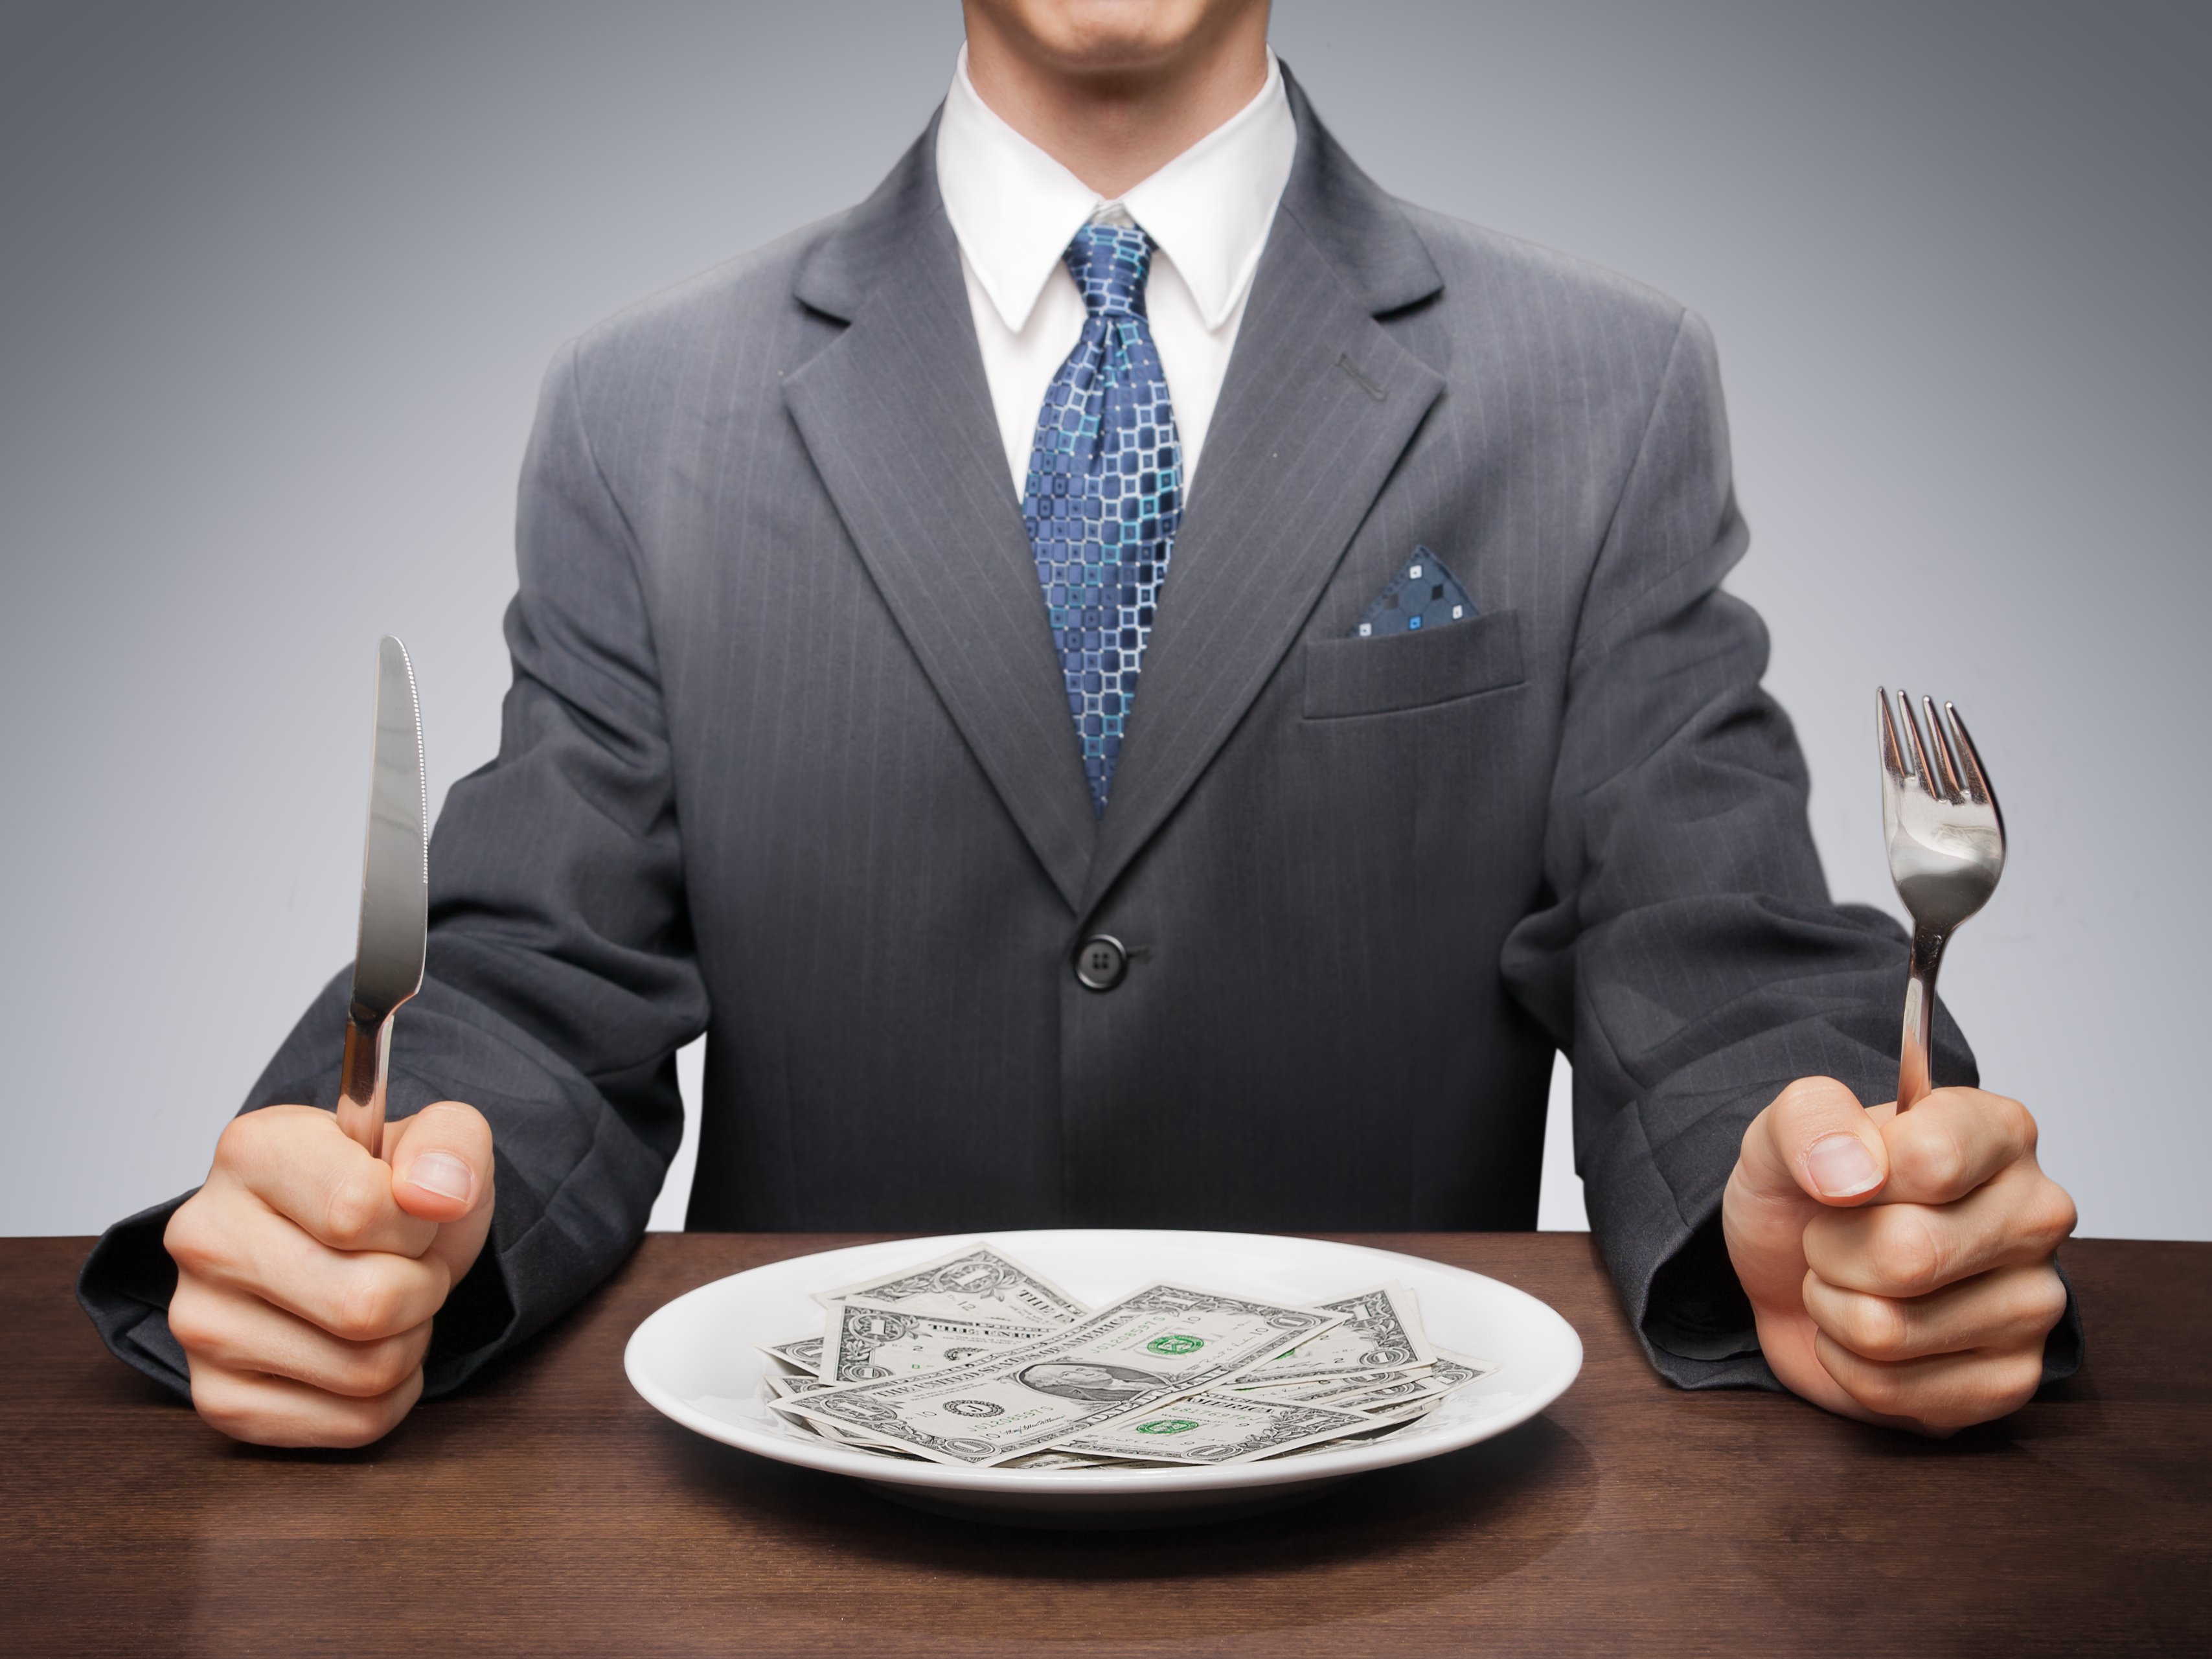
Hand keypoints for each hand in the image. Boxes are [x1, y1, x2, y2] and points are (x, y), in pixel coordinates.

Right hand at [163, 1101, 493, 1447]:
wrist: (357, 1241)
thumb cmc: (391, 1191)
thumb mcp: (441, 1140)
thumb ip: (452, 1145)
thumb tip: (437, 1194)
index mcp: (252, 1151)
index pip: (360, 1210)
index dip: (418, 1223)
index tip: (409, 1212)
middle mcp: (205, 1236)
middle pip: (366, 1305)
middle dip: (423, 1289)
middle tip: (408, 1267)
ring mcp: (200, 1324)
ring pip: (364, 1371)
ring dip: (410, 1341)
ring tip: (387, 1303)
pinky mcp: (218, 1397)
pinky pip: (349, 1423)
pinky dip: (389, 1395)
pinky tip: (368, 1350)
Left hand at [1722, 1077, 2074, 1434]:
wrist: (1789, 1268)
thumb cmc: (1805, 1191)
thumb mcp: (1784, 1128)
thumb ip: (1811, 1119)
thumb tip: (1853, 1171)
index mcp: (1999, 1131)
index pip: (1930, 1161)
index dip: (1853, 1178)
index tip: (1844, 1176)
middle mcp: (2037, 1214)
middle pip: (1908, 1255)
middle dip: (1830, 1252)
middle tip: (1831, 1237)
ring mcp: (2036, 1304)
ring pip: (1888, 1330)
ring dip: (1833, 1309)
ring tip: (1849, 1281)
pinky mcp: (2011, 1380)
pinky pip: (1890, 1388)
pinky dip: (1845, 1363)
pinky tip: (1863, 1330)